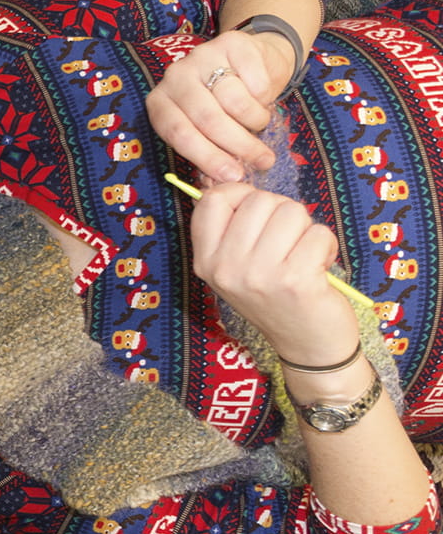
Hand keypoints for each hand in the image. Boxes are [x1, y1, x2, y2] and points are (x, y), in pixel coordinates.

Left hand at [147, 29, 296, 182]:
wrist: (250, 61)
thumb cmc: (224, 107)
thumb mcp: (208, 131)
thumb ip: (210, 154)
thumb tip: (219, 187)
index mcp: (160, 103)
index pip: (179, 134)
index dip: (207, 157)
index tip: (233, 176)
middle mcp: (175, 77)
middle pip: (207, 119)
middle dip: (239, 146)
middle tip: (263, 161)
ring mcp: (201, 57)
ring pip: (234, 101)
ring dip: (255, 121)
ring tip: (260, 125)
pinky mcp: (231, 43)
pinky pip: (255, 81)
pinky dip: (265, 98)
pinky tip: (263, 99)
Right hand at [187, 182, 354, 363]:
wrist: (306, 346)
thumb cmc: (276, 298)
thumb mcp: (237, 268)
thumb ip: (233, 231)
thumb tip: (243, 187)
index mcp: (206, 261)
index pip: (212, 200)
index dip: (241, 195)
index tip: (258, 214)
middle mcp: (225, 267)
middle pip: (259, 200)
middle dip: (283, 213)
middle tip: (287, 243)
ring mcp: (258, 275)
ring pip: (291, 211)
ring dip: (307, 229)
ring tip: (303, 256)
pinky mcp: (295, 280)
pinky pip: (318, 233)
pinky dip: (327, 245)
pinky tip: (319, 268)